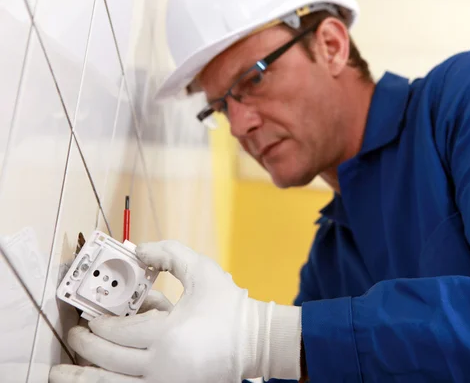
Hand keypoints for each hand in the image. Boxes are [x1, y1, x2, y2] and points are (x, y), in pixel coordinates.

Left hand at [49, 240, 301, 382]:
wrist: (258, 342)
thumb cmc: (230, 307)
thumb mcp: (202, 271)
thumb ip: (169, 253)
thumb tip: (137, 250)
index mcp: (169, 335)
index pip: (119, 331)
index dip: (98, 324)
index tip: (88, 317)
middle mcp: (162, 366)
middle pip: (109, 360)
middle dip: (86, 347)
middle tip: (75, 336)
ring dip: (83, 379)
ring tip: (60, 374)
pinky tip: (93, 381)